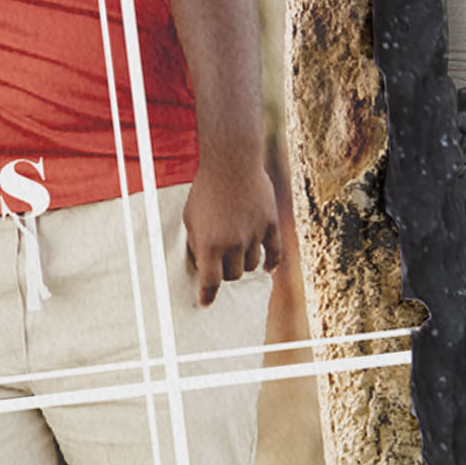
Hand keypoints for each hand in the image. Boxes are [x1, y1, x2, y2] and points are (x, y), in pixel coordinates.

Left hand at [176, 143, 281, 297]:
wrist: (231, 162)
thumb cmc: (205, 189)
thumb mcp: (190, 217)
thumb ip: (196, 242)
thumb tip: (201, 262)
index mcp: (210, 244)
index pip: (210, 282)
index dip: (207, 296)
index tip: (205, 303)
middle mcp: (233, 244)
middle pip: (233, 275)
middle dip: (225, 273)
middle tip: (221, 264)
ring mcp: (254, 235)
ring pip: (252, 265)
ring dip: (244, 264)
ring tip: (239, 255)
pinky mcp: (269, 224)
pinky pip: (275, 252)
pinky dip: (272, 263)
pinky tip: (268, 267)